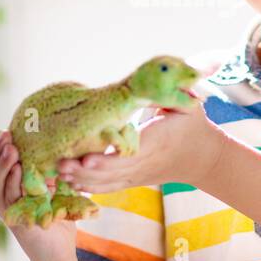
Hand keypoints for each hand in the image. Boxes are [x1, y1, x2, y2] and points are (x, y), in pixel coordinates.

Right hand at [0, 131, 75, 260]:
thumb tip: (50, 138)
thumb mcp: (46, 184)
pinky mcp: (17, 220)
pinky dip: (12, 182)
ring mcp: (5, 210)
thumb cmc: (52, 217)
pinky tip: (19, 169)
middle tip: (6, 135)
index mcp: (0, 187)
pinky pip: (8, 199)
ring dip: (1, 163)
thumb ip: (42, 165)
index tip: (1, 133)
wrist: (57, 252)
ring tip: (12, 148)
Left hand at [56, 103, 225, 193]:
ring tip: (58, 172)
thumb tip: (175, 72)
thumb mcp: (189, 106)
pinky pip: (109, 188)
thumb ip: (176, 92)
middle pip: (111, 173)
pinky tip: (69, 183)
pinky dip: (90, 187)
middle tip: (60, 163)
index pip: (129, 156)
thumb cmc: (193, 126)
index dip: (107, 160)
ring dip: (82, 180)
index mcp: (156, 143)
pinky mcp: (133, 180)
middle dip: (84, 171)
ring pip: (107, 183)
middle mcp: (144, 163)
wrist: (202, 158)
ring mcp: (138, 175)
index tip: (87, 159)